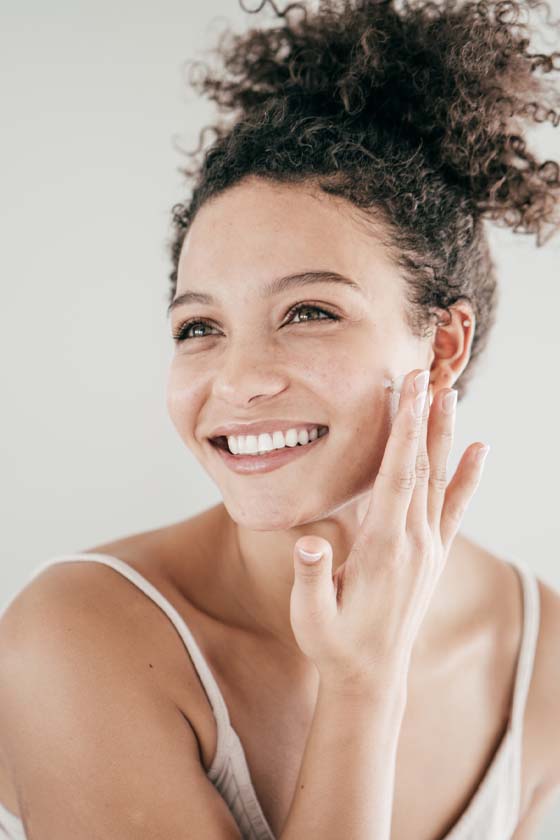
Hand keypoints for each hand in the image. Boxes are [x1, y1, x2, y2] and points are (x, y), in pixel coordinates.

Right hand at [289, 368, 489, 689]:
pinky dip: (470, 477)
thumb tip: (306, 544)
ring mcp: (429, 548)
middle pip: (423, 468)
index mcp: (384, 548)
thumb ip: (310, 579)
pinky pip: (456, 508)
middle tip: (427, 374)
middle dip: (425, 418)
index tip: (409, 392)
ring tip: (449, 395)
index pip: (397, 478)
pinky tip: (480, 450)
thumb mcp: (310, 617)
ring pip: (440, 480)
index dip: (404, 432)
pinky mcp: (434, 555)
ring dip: (445, 436)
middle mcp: (414, 542)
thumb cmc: (334, 643)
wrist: (372, 675)